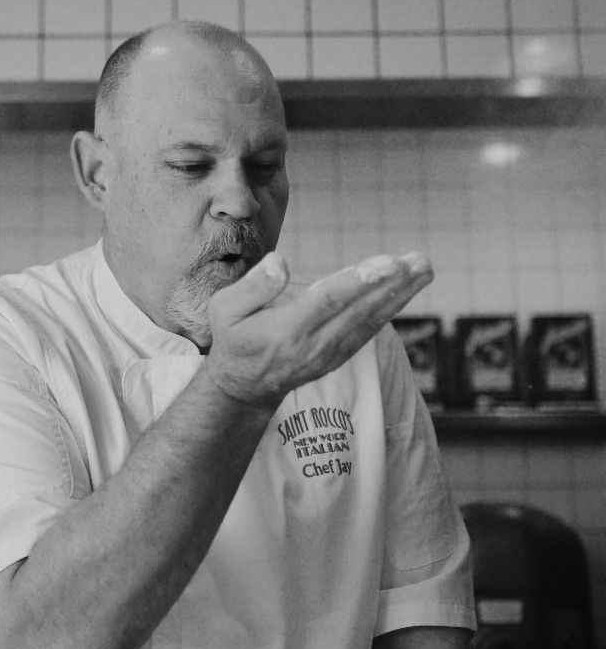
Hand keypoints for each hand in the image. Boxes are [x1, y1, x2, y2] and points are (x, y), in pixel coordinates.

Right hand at [205, 250, 432, 408]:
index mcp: (285, 331)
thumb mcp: (224, 310)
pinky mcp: (340, 355)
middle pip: (358, 311)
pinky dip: (392, 307)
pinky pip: (369, 329)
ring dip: (401, 294)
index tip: (386, 263)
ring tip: (424, 268)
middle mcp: (313, 345)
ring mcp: (330, 354)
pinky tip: (409, 288)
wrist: (244, 387)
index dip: (358, 281)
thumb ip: (253, 287)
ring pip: (370, 320)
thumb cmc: (234, 339)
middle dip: (391, 285)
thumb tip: (280, 262)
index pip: (327, 302)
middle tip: (419, 262)